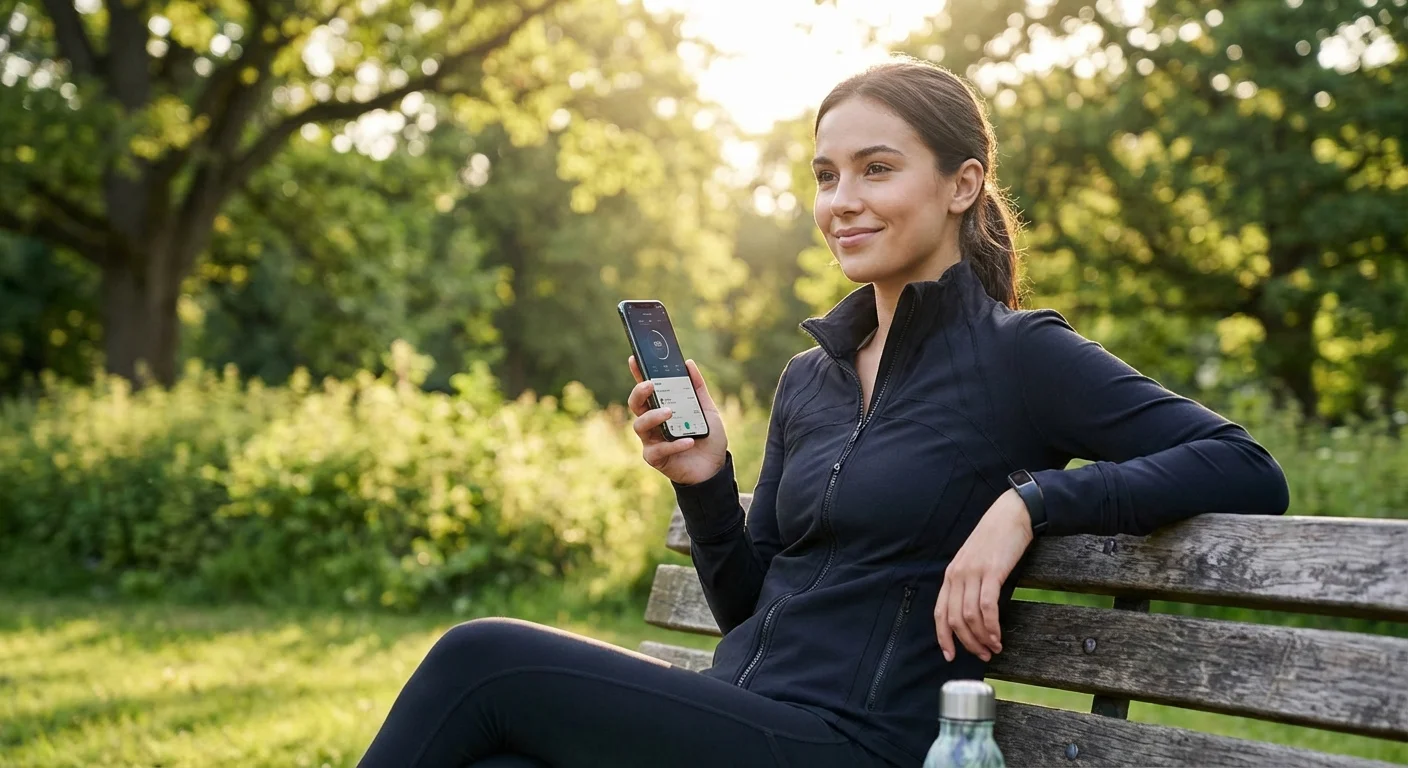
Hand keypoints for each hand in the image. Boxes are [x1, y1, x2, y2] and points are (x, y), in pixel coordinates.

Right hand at [627, 355, 728, 485]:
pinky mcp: (656, 458)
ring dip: (654, 417)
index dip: (638, 373)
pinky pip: (659, 450)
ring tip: (670, 412)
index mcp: (661, 408)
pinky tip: (688, 441)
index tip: (635, 358)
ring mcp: (651, 440)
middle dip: (639, 393)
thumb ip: (697, 388)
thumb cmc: (708, 437)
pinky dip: (674, 444)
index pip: (646, 389)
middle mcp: (652, 423)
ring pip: (640, 425)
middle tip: (651, 385)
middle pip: (635, 405)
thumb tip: (689, 363)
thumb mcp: (707, 409)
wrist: (715, 466)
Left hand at [934, 489, 1034, 662]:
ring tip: (994, 648)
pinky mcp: (992, 572)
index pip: (940, 613)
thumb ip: (969, 583)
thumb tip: (972, 614)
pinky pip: (987, 607)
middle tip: (982, 655)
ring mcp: (973, 573)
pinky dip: (991, 626)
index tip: (950, 656)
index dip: (943, 637)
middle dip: (967, 643)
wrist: (1011, 515)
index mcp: (951, 575)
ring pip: (970, 617)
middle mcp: (957, 575)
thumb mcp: (974, 562)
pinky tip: (998, 635)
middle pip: (955, 619)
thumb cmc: (995, 540)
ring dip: (982, 638)